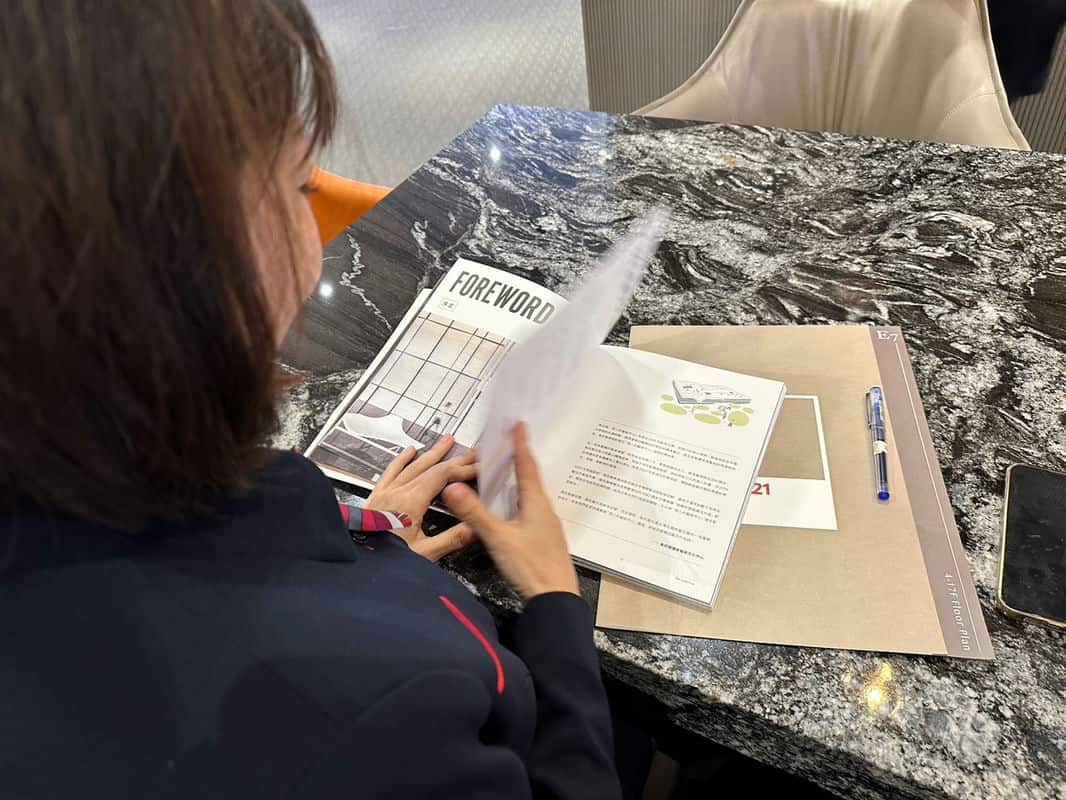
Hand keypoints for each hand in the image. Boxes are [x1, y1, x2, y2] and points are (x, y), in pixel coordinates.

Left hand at [365, 435, 477, 561]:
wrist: (353, 565)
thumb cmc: (383, 561)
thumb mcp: (425, 553)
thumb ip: (453, 538)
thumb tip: (476, 527)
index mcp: (410, 503)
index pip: (442, 475)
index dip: (462, 469)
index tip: (478, 468)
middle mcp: (396, 493)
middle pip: (430, 467)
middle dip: (454, 458)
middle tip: (471, 453)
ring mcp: (385, 494)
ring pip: (412, 466)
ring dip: (432, 453)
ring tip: (446, 442)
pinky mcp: (376, 498)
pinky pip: (391, 471)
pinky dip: (402, 459)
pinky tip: (409, 451)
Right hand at [443, 423, 577, 602]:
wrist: (555, 602)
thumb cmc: (531, 568)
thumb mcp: (498, 539)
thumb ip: (474, 513)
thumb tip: (452, 487)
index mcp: (536, 504)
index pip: (527, 467)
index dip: (521, 445)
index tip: (519, 425)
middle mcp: (545, 511)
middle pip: (531, 479)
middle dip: (519, 460)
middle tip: (509, 443)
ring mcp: (548, 527)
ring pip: (533, 496)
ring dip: (521, 480)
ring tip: (510, 470)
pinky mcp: (546, 541)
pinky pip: (533, 511)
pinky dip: (522, 500)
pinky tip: (515, 509)